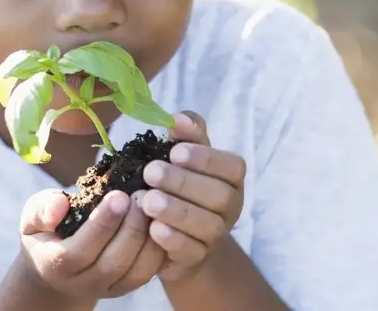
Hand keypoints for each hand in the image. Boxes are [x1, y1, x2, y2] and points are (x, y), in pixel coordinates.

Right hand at [19, 188, 164, 299]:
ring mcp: (107, 289)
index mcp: (56, 265)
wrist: (53, 265)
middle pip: (113, 263)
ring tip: (153, 206)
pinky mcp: (126, 287)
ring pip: (136, 272)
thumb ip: (42, 209)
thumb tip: (60, 205)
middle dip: (131, 228)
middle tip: (142, 197)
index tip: (120, 195)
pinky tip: (160, 222)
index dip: (103, 224)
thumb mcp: (33, 216)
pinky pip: (149, 273)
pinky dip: (159, 249)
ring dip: (149, 239)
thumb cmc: (45, 231)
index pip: (81, 250)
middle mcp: (82, 283)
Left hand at [140, 111, 245, 281]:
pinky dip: (173, 240)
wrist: (176, 235)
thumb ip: (187, 135)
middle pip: (219, 196)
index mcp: (230, 177)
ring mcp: (216, 236)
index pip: (231, 166)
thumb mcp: (184, 157)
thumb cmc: (181, 184)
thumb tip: (178, 118)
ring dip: (176, 211)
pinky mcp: (197, 259)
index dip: (205, 158)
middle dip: (183, 183)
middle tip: (150, 172)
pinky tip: (153, 229)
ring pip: (207, 226)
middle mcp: (230, 206)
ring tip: (147, 200)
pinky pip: (191, 252)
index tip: (175, 151)